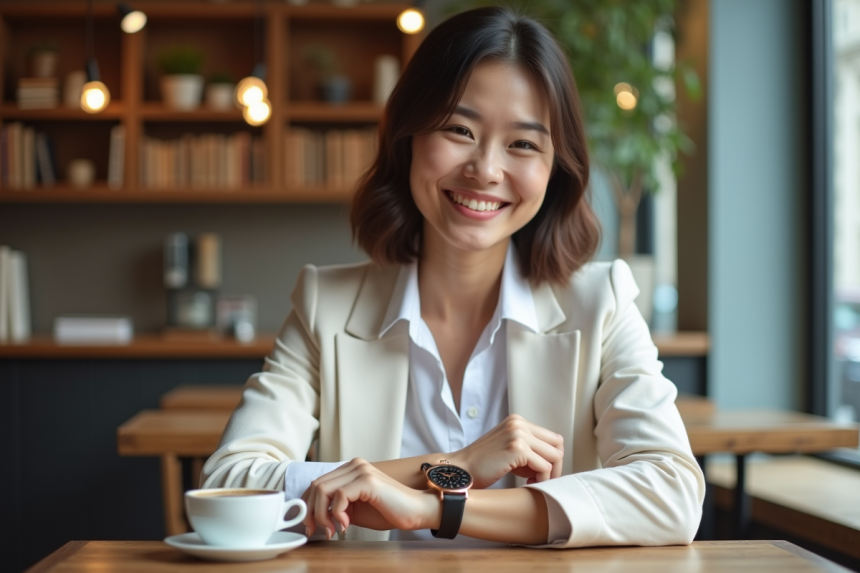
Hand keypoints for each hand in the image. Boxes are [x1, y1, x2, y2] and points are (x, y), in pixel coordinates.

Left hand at [302, 458, 438, 538]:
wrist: (415, 511)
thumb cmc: (388, 511)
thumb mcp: (355, 509)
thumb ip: (337, 506)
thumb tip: (314, 516)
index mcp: (350, 469)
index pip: (318, 483)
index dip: (308, 505)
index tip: (310, 526)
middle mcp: (354, 465)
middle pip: (317, 485)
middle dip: (311, 512)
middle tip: (318, 531)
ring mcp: (361, 470)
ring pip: (323, 489)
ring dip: (322, 514)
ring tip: (333, 530)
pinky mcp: (367, 480)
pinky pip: (339, 496)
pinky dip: (337, 514)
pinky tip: (346, 525)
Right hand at [447, 414, 563, 487]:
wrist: (459, 470)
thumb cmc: (482, 465)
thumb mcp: (508, 449)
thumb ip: (529, 449)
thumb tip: (554, 460)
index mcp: (517, 421)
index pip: (552, 437)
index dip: (551, 457)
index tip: (540, 472)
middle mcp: (519, 423)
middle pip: (557, 444)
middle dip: (554, 465)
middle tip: (540, 479)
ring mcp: (518, 434)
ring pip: (554, 456)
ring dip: (548, 474)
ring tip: (532, 481)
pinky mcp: (517, 448)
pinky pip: (544, 467)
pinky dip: (540, 479)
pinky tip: (527, 483)